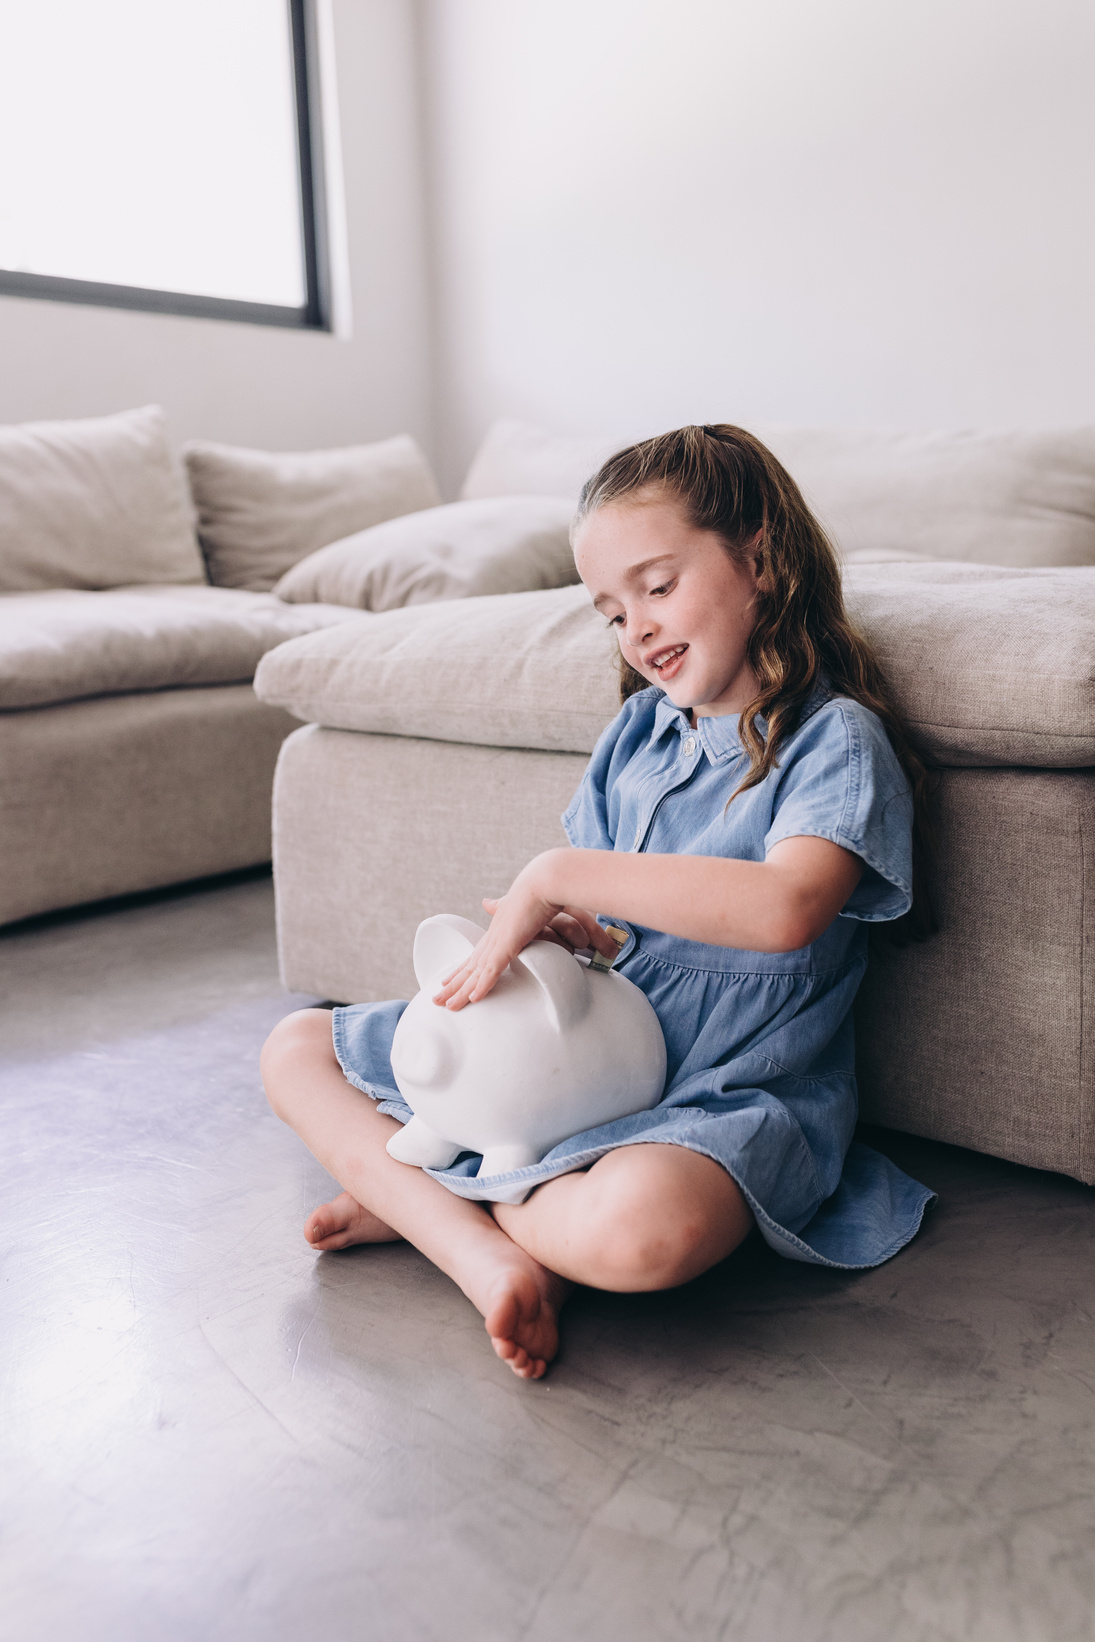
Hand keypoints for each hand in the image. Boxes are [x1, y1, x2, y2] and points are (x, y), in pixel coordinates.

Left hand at [431, 858, 618, 1010]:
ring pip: (475, 972)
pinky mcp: (508, 943)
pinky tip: (472, 999)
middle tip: (436, 999)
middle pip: (469, 966)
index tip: (450, 978)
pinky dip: (482, 984)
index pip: (478, 955)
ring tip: (444, 1006)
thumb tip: (543, 922)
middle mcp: (496, 936)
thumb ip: (539, 922)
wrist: (551, 878)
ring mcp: (500, 940)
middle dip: (453, 984)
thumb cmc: (550, 892)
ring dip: (460, 991)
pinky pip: (492, 970)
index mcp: (502, 930)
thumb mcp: (538, 914)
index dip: (463, 968)